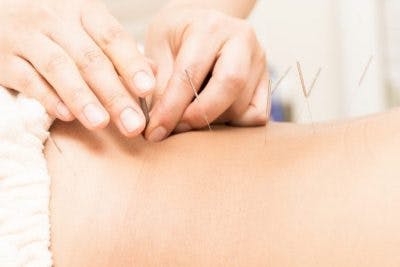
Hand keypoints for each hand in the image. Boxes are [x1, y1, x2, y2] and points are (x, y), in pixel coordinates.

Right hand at [0, 0, 154, 136]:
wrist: (2, 9)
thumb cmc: (56, 25)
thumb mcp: (87, 25)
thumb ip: (118, 49)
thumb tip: (153, 73)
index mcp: (84, 11)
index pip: (113, 37)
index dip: (132, 64)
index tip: (148, 89)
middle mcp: (56, 21)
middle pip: (90, 59)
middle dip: (114, 94)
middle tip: (133, 123)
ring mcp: (28, 38)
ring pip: (59, 68)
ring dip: (82, 98)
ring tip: (101, 123)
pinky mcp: (5, 58)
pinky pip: (28, 79)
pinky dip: (48, 98)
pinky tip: (66, 115)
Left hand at [144, 6, 269, 141]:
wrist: (202, 25)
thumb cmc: (177, 36)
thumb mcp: (158, 48)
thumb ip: (159, 83)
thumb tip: (160, 122)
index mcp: (209, 27)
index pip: (191, 74)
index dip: (171, 108)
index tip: (156, 131)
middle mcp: (241, 40)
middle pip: (230, 86)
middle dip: (200, 115)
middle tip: (177, 128)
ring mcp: (259, 60)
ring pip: (241, 106)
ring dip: (213, 120)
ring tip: (191, 114)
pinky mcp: (267, 81)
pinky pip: (257, 115)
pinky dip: (235, 123)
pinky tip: (216, 113)